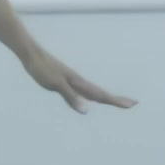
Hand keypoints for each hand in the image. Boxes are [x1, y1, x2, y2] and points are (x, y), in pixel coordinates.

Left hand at [22, 49, 137, 113]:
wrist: (31, 54)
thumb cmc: (42, 68)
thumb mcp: (56, 84)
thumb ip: (71, 97)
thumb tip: (87, 110)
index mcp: (78, 83)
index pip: (101, 95)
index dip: (116, 101)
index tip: (132, 104)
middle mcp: (78, 81)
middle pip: (101, 93)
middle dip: (116, 99)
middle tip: (133, 104)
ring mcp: (72, 80)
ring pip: (92, 91)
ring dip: (105, 97)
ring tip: (116, 102)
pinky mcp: (64, 80)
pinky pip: (82, 90)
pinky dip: (90, 95)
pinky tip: (88, 98)